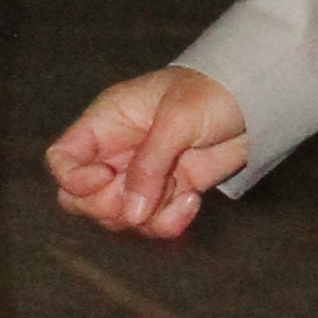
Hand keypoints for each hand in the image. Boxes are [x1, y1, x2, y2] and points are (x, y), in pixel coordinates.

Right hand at [46, 63, 248, 239]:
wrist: (255, 104)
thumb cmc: (210, 93)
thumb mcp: (176, 120)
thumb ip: (150, 165)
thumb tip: (131, 213)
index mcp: (105, 124)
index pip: (62, 159)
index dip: (73, 177)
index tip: (104, 177)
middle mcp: (115, 154)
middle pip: (80, 200)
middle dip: (107, 207)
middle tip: (142, 199)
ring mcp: (140, 177)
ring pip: (117, 218)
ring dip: (147, 218)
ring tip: (180, 194)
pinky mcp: (167, 194)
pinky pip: (152, 224)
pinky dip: (169, 223)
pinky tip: (192, 201)